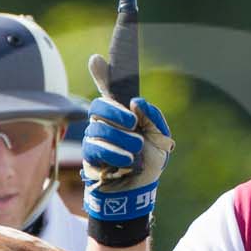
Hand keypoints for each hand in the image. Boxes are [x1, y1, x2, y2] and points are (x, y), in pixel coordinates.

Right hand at [81, 54, 172, 231]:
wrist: (139, 191)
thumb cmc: (149, 161)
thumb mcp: (161, 138)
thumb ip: (152, 116)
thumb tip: (135, 101)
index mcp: (123, 112)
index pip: (110, 89)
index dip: (102, 73)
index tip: (96, 59)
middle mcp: (105, 121)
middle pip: (98, 105)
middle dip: (116, 112)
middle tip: (132, 123)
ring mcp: (95, 138)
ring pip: (99, 128)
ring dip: (122, 139)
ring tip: (136, 150)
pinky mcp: (90, 156)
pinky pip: (96, 148)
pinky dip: (115, 154)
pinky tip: (127, 162)